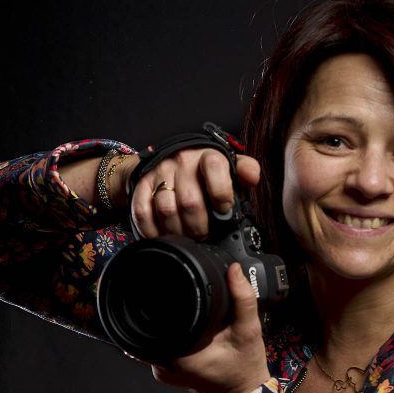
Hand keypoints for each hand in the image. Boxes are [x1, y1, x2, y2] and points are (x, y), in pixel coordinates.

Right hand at [122, 148, 260, 238]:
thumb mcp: (226, 166)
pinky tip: (164, 235)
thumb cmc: (201, 170)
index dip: (221, 192)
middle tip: (204, 234)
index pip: (214, 167)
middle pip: (190, 201)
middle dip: (200, 226)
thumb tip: (252, 176)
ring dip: (178, 232)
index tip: (224, 209)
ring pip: (167, 210)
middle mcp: (182, 161)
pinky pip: (143, 212)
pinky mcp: (141, 185)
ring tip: (186, 237)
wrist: (165, 158)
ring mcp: (159, 173)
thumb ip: (243, 170)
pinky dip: (153, 230)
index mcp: (206, 155)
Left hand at [150, 262, 270, 392]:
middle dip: (161, 312)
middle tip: (179, 300)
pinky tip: (183, 330)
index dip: (156, 303)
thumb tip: (234, 271)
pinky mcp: (164, 372)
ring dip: (164, 325)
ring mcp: (162, 372)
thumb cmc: (245, 367)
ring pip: (152, 337)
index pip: (153, 324)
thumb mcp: (248, 331)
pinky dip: (168, 336)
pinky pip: (157, 347)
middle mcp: (164, 367)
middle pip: (149, 328)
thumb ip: (242, 299)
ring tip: (182, 315)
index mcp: (179, 357)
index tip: (164, 289)